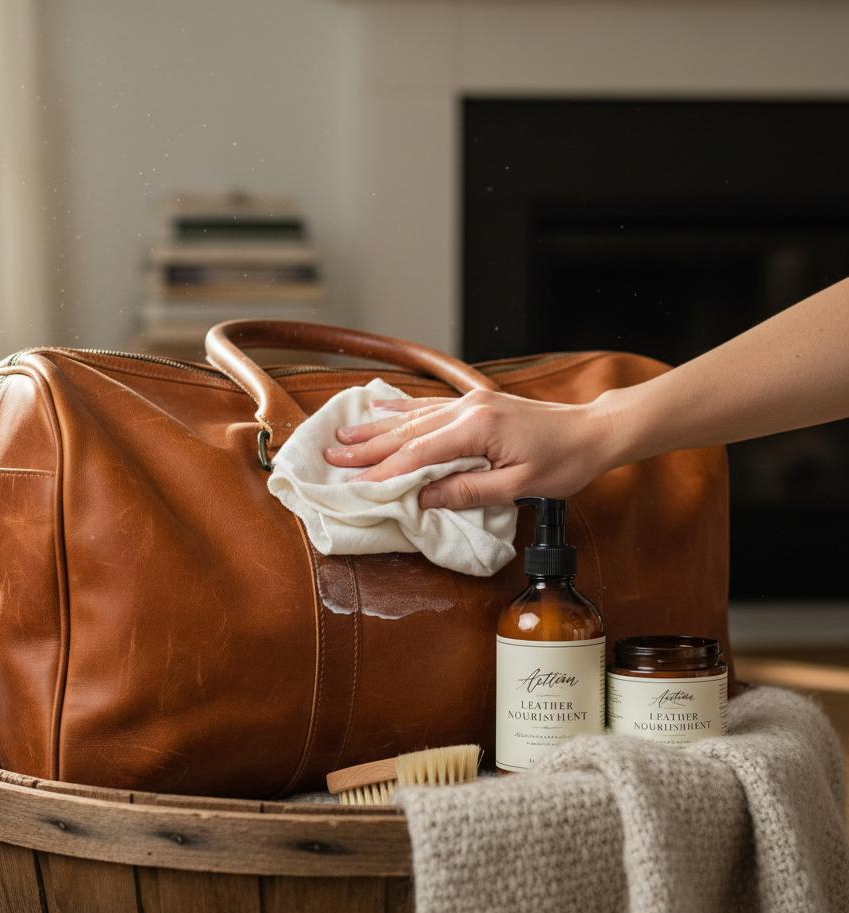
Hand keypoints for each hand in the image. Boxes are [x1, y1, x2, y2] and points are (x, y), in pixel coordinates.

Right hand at [323, 389, 616, 509]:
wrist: (591, 431)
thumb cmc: (562, 462)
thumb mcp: (518, 486)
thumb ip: (467, 491)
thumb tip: (424, 499)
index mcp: (477, 428)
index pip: (419, 453)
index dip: (384, 470)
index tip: (354, 482)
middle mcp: (468, 409)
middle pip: (407, 432)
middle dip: (367, 447)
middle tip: (331, 458)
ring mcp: (470, 403)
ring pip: (413, 417)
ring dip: (376, 429)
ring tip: (343, 438)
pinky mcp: (476, 403)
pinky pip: (429, 405)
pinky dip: (401, 409)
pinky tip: (379, 408)